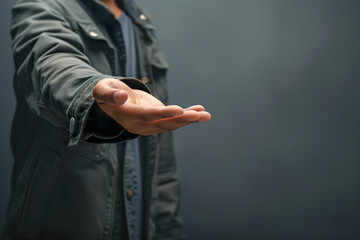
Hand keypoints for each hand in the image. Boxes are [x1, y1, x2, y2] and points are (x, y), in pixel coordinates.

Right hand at [93, 78, 210, 134]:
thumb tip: (121, 96)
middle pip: (163, 123)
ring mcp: (150, 124)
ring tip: (206, 114)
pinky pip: (174, 120)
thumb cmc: (106, 92)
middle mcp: (140, 125)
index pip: (147, 116)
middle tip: (199, 115)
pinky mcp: (158, 120)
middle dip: (182, 119)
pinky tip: (201, 111)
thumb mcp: (102, 90)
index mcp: (128, 117)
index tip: (179, 110)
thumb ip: (109, 94)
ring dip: (189, 119)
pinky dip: (187, 115)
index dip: (163, 113)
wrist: (112, 101)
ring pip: (171, 124)